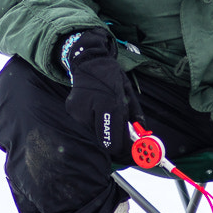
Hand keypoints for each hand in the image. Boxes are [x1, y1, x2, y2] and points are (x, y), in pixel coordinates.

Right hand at [60, 29, 141, 161]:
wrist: (89, 62)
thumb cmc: (111, 78)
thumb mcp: (128, 95)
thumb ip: (134, 118)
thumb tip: (141, 138)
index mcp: (108, 104)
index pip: (114, 140)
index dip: (124, 150)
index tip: (131, 151)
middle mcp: (90, 109)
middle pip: (103, 141)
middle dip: (114, 142)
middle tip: (123, 140)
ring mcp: (77, 111)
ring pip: (94, 134)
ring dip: (103, 131)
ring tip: (107, 118)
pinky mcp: (71, 110)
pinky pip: (86, 125)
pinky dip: (94, 124)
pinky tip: (96, 111)